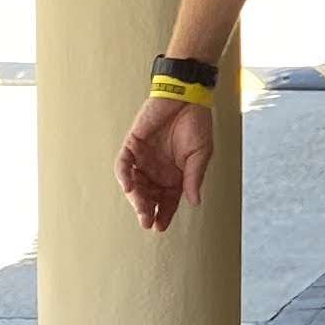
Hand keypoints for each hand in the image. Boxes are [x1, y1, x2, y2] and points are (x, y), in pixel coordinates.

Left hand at [117, 95, 214, 231]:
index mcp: (175, 176)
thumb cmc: (197, 124)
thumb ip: (194, 177)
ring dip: (136, 198)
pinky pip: (123, 165)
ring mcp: (144, 159)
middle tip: (147, 220)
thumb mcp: (201, 154)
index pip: (167, 201)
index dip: (163, 214)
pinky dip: (124, 176)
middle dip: (147, 210)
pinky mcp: (133, 145)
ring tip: (141, 208)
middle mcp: (157, 170)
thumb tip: (195, 202)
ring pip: (135, 185)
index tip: (160, 227)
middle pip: (149, 196)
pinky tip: (129, 186)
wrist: (186, 97)